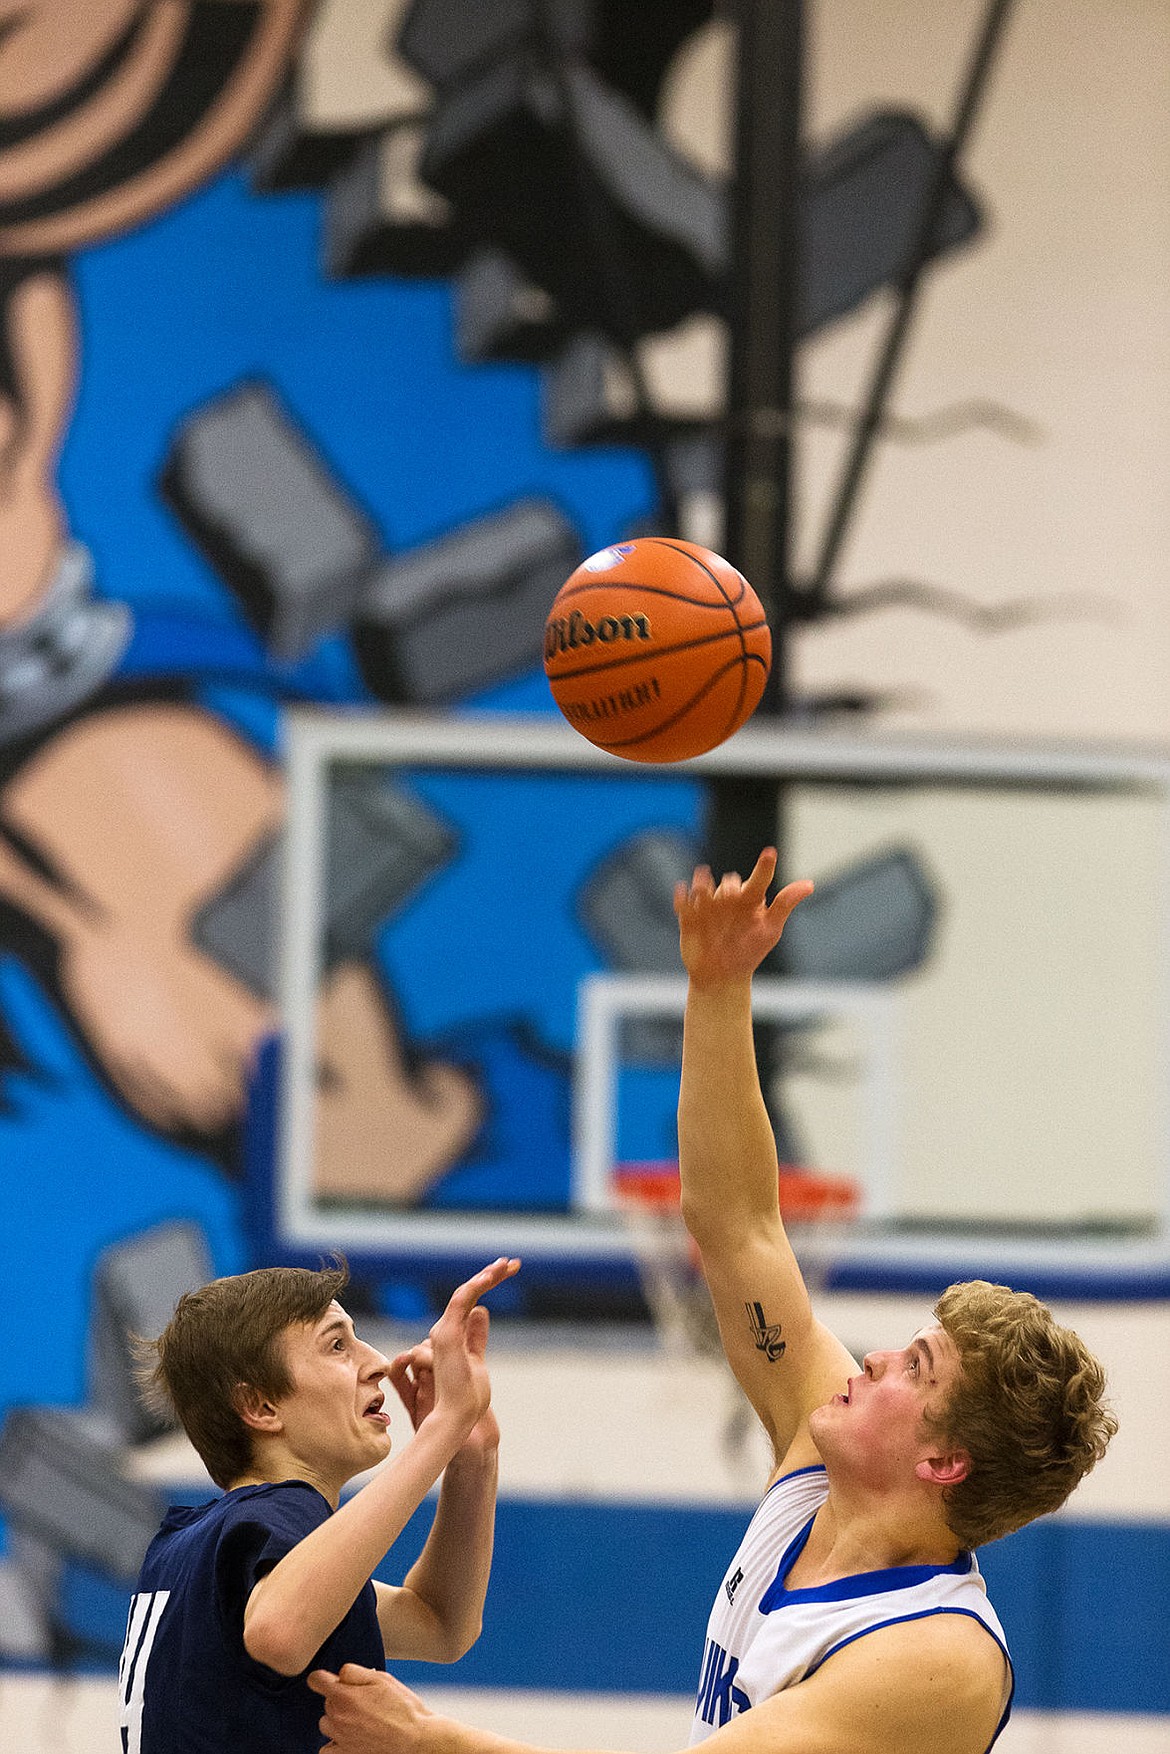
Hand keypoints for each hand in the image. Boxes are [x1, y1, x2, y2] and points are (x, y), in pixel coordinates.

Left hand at [308, 1665, 435, 1753]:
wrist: (415, 1739)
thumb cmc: (402, 1709)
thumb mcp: (382, 1679)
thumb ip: (355, 1673)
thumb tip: (339, 1674)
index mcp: (345, 1696)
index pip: (316, 1680)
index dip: (322, 1677)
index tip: (327, 1680)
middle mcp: (338, 1718)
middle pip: (327, 1701)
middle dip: (340, 1698)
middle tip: (362, 1700)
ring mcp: (340, 1738)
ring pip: (326, 1723)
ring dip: (337, 1719)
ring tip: (358, 1719)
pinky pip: (327, 1748)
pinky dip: (334, 1742)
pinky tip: (349, 1737)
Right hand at [421, 1257, 518, 1443]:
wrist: (456, 1418)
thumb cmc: (466, 1397)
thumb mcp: (476, 1359)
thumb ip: (476, 1335)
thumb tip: (481, 1311)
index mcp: (452, 1336)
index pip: (470, 1301)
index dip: (487, 1283)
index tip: (509, 1270)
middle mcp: (445, 1330)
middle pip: (468, 1293)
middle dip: (490, 1274)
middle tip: (512, 1263)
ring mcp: (443, 1331)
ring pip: (465, 1293)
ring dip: (486, 1276)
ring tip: (506, 1265)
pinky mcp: (446, 1334)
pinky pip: (460, 1301)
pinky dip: (475, 1286)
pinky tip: (491, 1277)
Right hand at [674, 846, 812, 987]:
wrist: (722, 977)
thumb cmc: (749, 952)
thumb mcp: (770, 929)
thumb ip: (785, 904)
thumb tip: (809, 884)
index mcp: (751, 900)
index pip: (760, 879)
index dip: (765, 866)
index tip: (770, 853)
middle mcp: (729, 899)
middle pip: (730, 882)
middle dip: (731, 887)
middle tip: (733, 897)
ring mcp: (708, 907)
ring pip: (704, 887)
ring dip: (703, 884)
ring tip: (702, 886)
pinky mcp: (689, 917)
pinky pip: (683, 903)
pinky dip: (682, 897)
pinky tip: (683, 892)